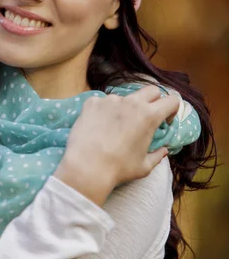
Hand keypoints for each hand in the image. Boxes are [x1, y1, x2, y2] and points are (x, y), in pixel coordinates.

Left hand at [54, 85, 179, 204]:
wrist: (87, 166)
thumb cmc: (119, 168)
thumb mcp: (144, 166)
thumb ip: (157, 155)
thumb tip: (164, 150)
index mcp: (149, 115)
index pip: (171, 100)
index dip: (172, 110)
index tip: (165, 121)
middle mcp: (132, 102)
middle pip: (151, 90)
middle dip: (153, 101)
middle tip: (145, 118)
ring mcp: (110, 99)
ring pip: (125, 97)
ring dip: (126, 107)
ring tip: (115, 127)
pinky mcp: (93, 102)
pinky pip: (103, 102)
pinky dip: (105, 111)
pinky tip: (98, 125)